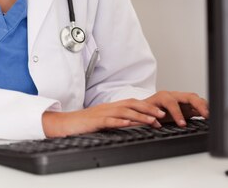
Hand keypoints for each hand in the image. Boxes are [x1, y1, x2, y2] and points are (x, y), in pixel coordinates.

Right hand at [42, 98, 166, 137]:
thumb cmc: (83, 124)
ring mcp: (101, 113)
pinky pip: (108, 120)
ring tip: (151, 120)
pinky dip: (119, 121)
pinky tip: (128, 123)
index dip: (147, 106)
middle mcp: (108, 107)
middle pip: (131, 104)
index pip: (132, 103)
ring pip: (123, 111)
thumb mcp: (103, 120)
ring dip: (139, 115)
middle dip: (148, 109)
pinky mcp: (94, 121)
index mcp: (110, 107)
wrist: (65, 124)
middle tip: (161, 114)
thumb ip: (116, 120)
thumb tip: (132, 123)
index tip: (160, 113)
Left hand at [144, 91, 208, 126]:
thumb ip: (150, 118)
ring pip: (195, 99)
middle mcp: (173, 96)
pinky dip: (204, 110)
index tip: (182, 124)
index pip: (171, 102)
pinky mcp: (187, 107)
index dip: (177, 113)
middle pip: (188, 96)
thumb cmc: (144, 112)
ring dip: (204, 106)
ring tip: (211, 116)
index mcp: (162, 97)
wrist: (145, 109)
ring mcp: (182, 101)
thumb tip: (156, 123)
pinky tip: (210, 117)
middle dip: (198, 104)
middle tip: (206, 115)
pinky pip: (198, 106)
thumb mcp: (143, 115)